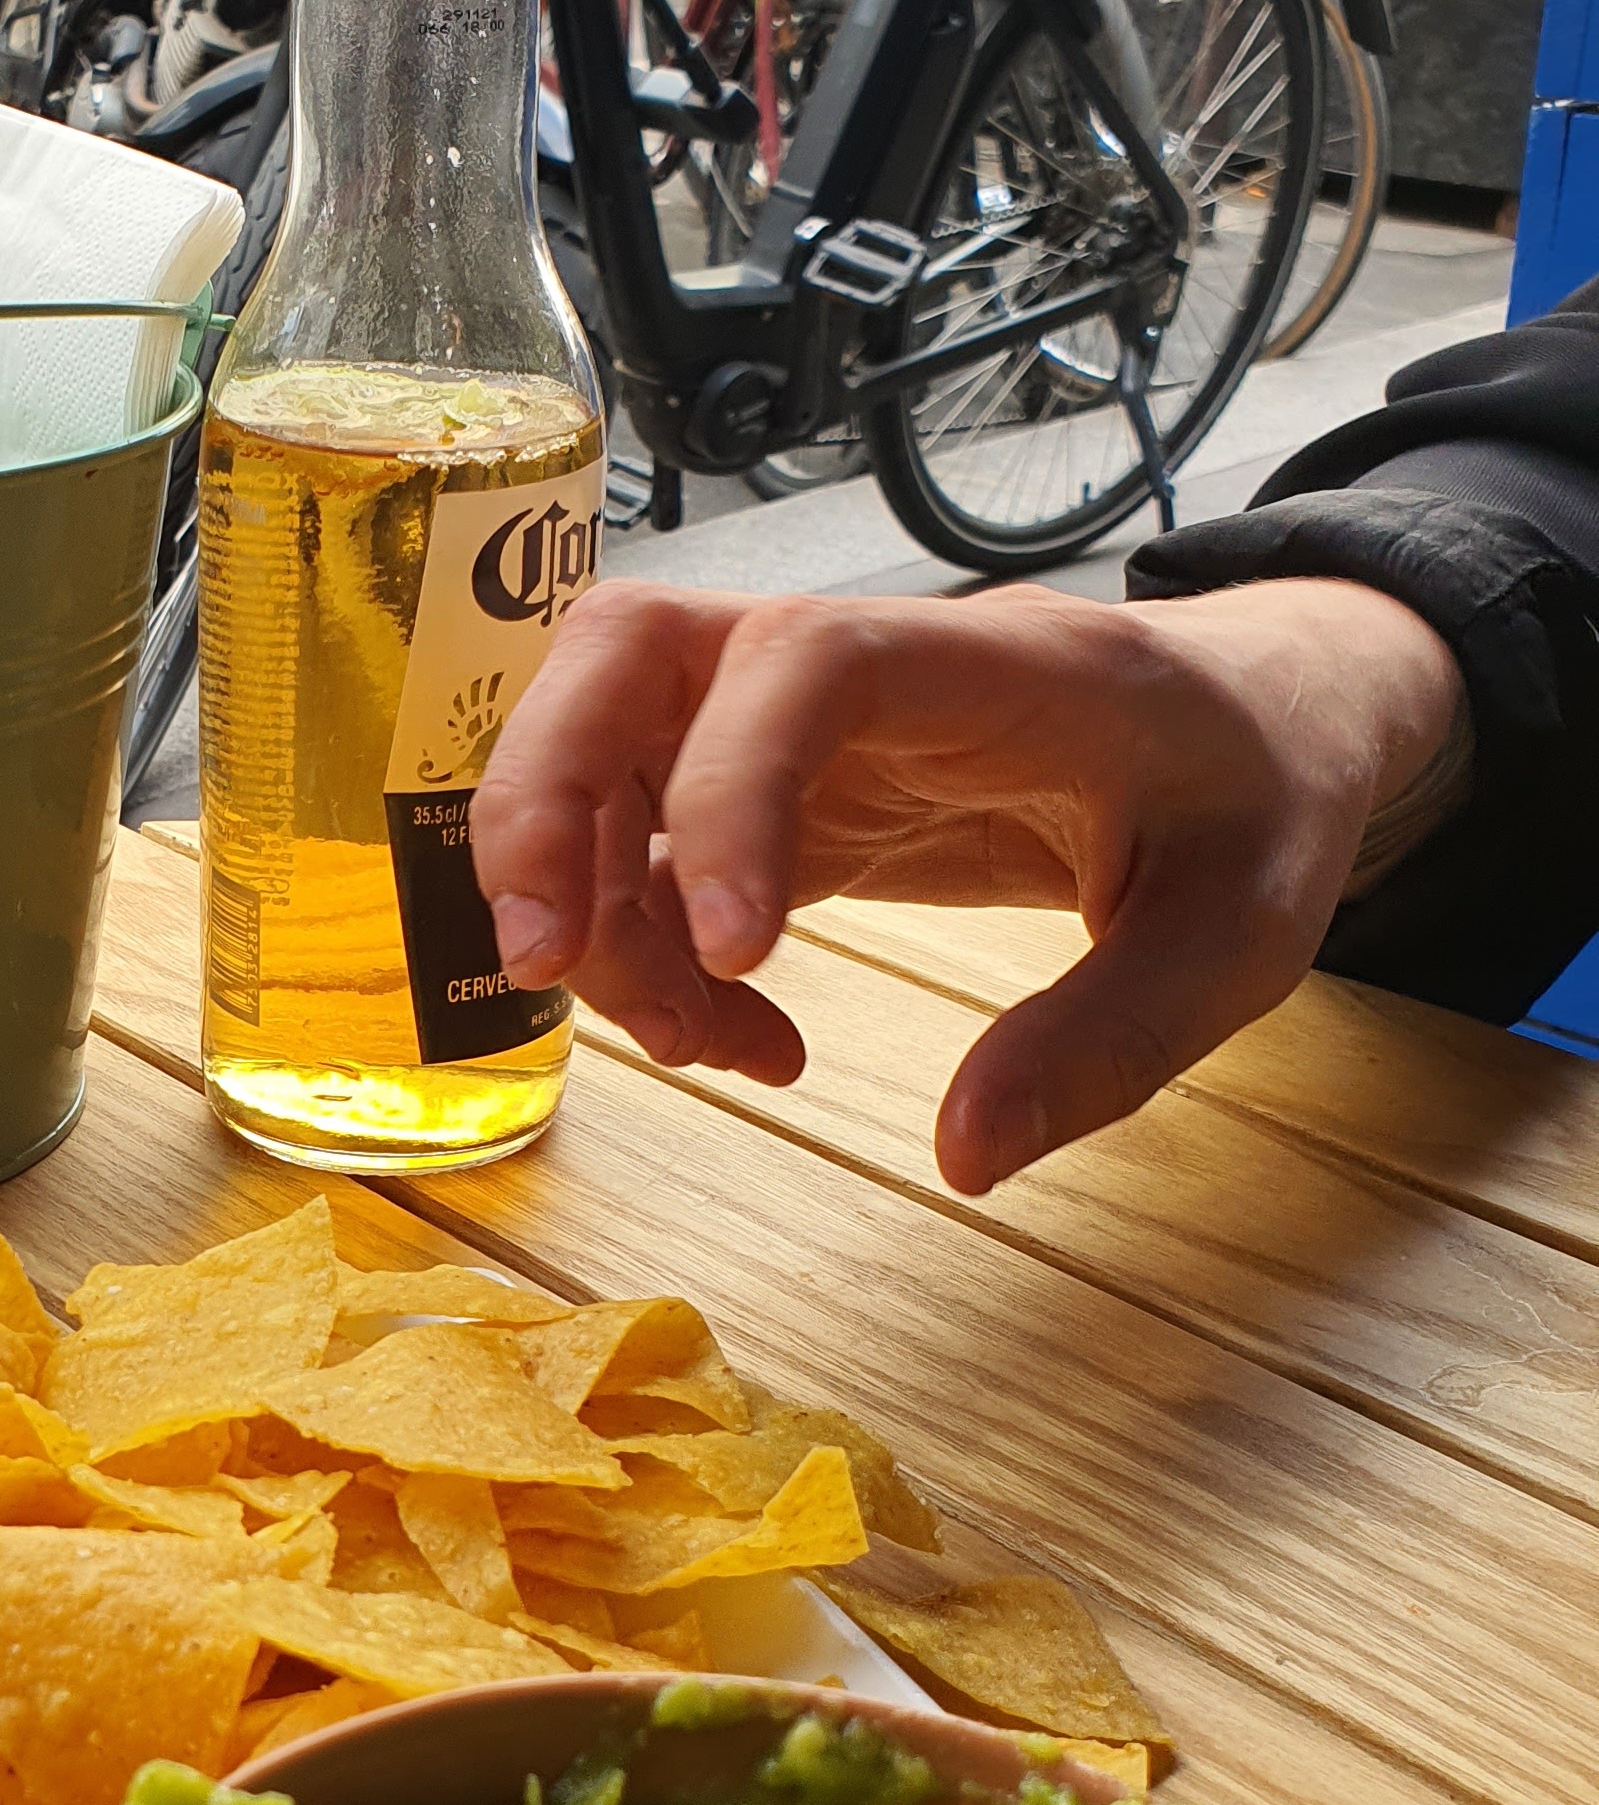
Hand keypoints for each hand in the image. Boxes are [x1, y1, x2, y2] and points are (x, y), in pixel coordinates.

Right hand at [469, 578, 1465, 1195]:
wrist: (1261, 720)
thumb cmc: (1255, 802)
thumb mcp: (1241, 937)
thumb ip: (1109, 1041)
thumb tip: (964, 1157)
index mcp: (998, 666)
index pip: (808, 660)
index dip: (730, 788)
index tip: (741, 949)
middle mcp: (863, 663)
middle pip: (626, 647)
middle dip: (543, 798)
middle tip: (545, 960)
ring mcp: (800, 717)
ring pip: (599, 736)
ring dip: (584, 895)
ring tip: (690, 1037)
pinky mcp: (775, 785)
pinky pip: (642, 839)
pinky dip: (640, 943)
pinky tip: (732, 1034)